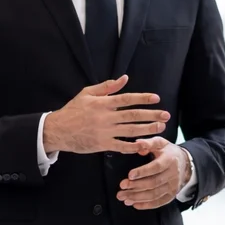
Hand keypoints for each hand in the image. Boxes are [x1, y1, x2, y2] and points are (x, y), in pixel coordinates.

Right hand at [42, 75, 167, 154]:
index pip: (126, 99)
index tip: (156, 98)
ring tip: (161, 128)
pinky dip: (133, 146)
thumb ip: (106, 86)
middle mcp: (105, 117)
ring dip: (147, 129)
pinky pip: (121, 146)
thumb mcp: (87, 93)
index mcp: (102, 103)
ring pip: (130, 131)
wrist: (58, 130)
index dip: (142, 98)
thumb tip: (124, 78)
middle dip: (151, 115)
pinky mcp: (102, 144)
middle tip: (166, 115)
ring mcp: (104, 132)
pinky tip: (144, 145)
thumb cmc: (73, 110)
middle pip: (132, 115)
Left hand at [118, 136, 190, 209]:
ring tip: (124, 197)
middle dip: (136, 186)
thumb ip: (148, 143)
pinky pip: (159, 202)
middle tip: (122, 187)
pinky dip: (146, 205)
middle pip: (153, 183)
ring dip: (138, 197)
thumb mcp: (160, 143)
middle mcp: (173, 174)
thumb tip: (137, 144)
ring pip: (155, 194)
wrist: (184, 163)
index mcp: (170, 160)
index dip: (143, 172)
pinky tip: (135, 204)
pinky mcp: (172, 195)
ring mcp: (173, 186)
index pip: (156, 167)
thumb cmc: (168, 152)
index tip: (130, 175)